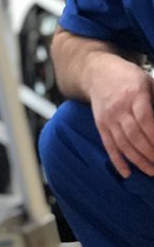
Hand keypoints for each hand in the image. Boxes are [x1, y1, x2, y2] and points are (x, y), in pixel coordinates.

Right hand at [89, 59, 153, 177]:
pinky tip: (126, 172)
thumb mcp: (148, 81)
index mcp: (134, 96)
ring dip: (137, 160)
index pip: (145, 120)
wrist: (97, 74)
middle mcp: (119, 109)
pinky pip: (109, 146)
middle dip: (150, 153)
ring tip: (151, 171)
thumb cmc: (128, 77)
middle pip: (135, 135)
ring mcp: (108, 119)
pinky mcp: (101, 126)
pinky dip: (117, 161)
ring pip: (123, 144)